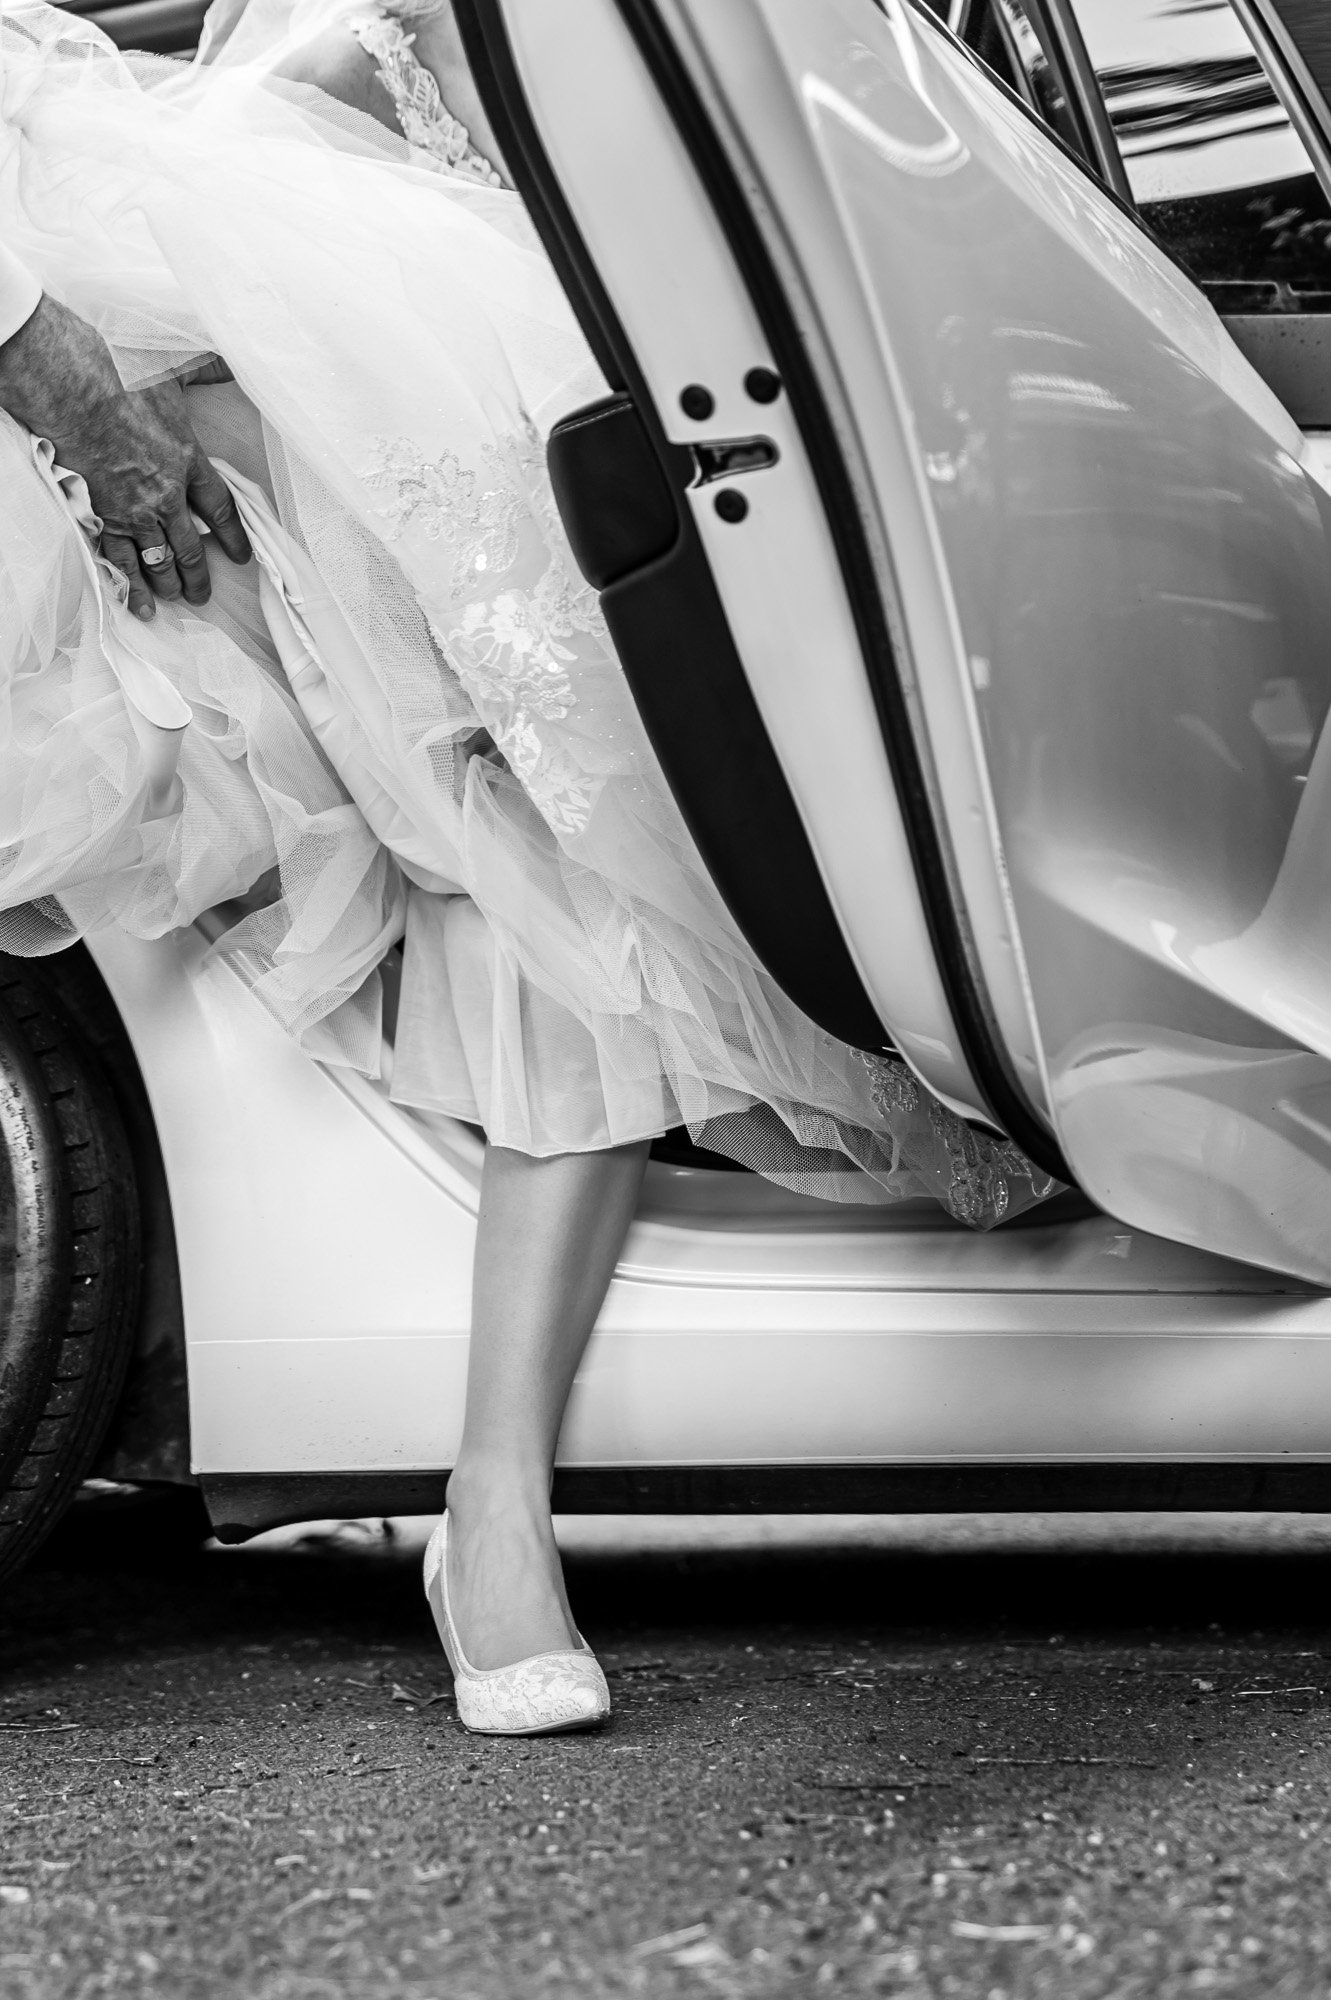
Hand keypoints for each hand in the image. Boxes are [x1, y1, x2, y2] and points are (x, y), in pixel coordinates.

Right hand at [0, 294, 250, 618]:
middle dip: (199, 576)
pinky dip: (130, 587)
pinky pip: (120, 561)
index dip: (234, 537)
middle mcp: (166, 495)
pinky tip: (138, 607)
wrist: (76, 397)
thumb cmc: (123, 380)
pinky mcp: (103, 517)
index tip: (241, 556)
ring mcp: (134, 511)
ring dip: (168, 586)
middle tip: (203, 595)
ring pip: (158, 562)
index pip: (222, 509)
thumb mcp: (173, 370)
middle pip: (191, 547)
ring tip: (175, 602)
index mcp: (190, 462)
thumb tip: (231, 360)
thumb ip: (206, 370)